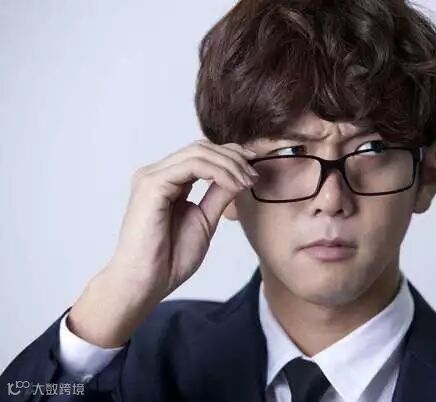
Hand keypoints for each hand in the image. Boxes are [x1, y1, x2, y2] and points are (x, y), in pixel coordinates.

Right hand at [67, 140, 258, 346]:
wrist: (147, 282)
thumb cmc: (170, 259)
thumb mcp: (205, 220)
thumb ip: (219, 195)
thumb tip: (241, 176)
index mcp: (167, 181)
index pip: (201, 154)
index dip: (231, 156)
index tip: (254, 170)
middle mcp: (156, 174)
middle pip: (200, 148)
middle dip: (233, 157)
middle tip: (254, 175)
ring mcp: (151, 177)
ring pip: (198, 153)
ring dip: (229, 165)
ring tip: (247, 182)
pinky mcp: (152, 185)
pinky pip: (192, 166)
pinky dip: (218, 172)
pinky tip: (233, 186)